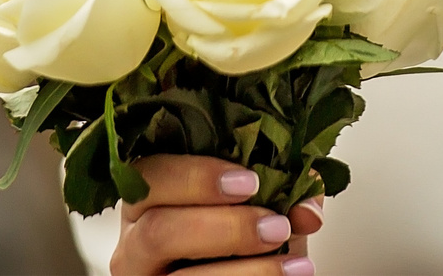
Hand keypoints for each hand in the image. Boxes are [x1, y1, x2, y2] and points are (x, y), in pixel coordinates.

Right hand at [108, 156, 322, 274]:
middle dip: (225, 227)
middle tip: (276, 225)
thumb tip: (308, 207)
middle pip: (158, 231)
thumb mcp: (257, 203)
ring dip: (247, 270)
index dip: (195, 176)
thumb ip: (284, 189)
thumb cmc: (241, 237)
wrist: (246, 273)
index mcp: (147, 198)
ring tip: (294, 263)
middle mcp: (134, 243)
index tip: (249, 182)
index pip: (148, 176)